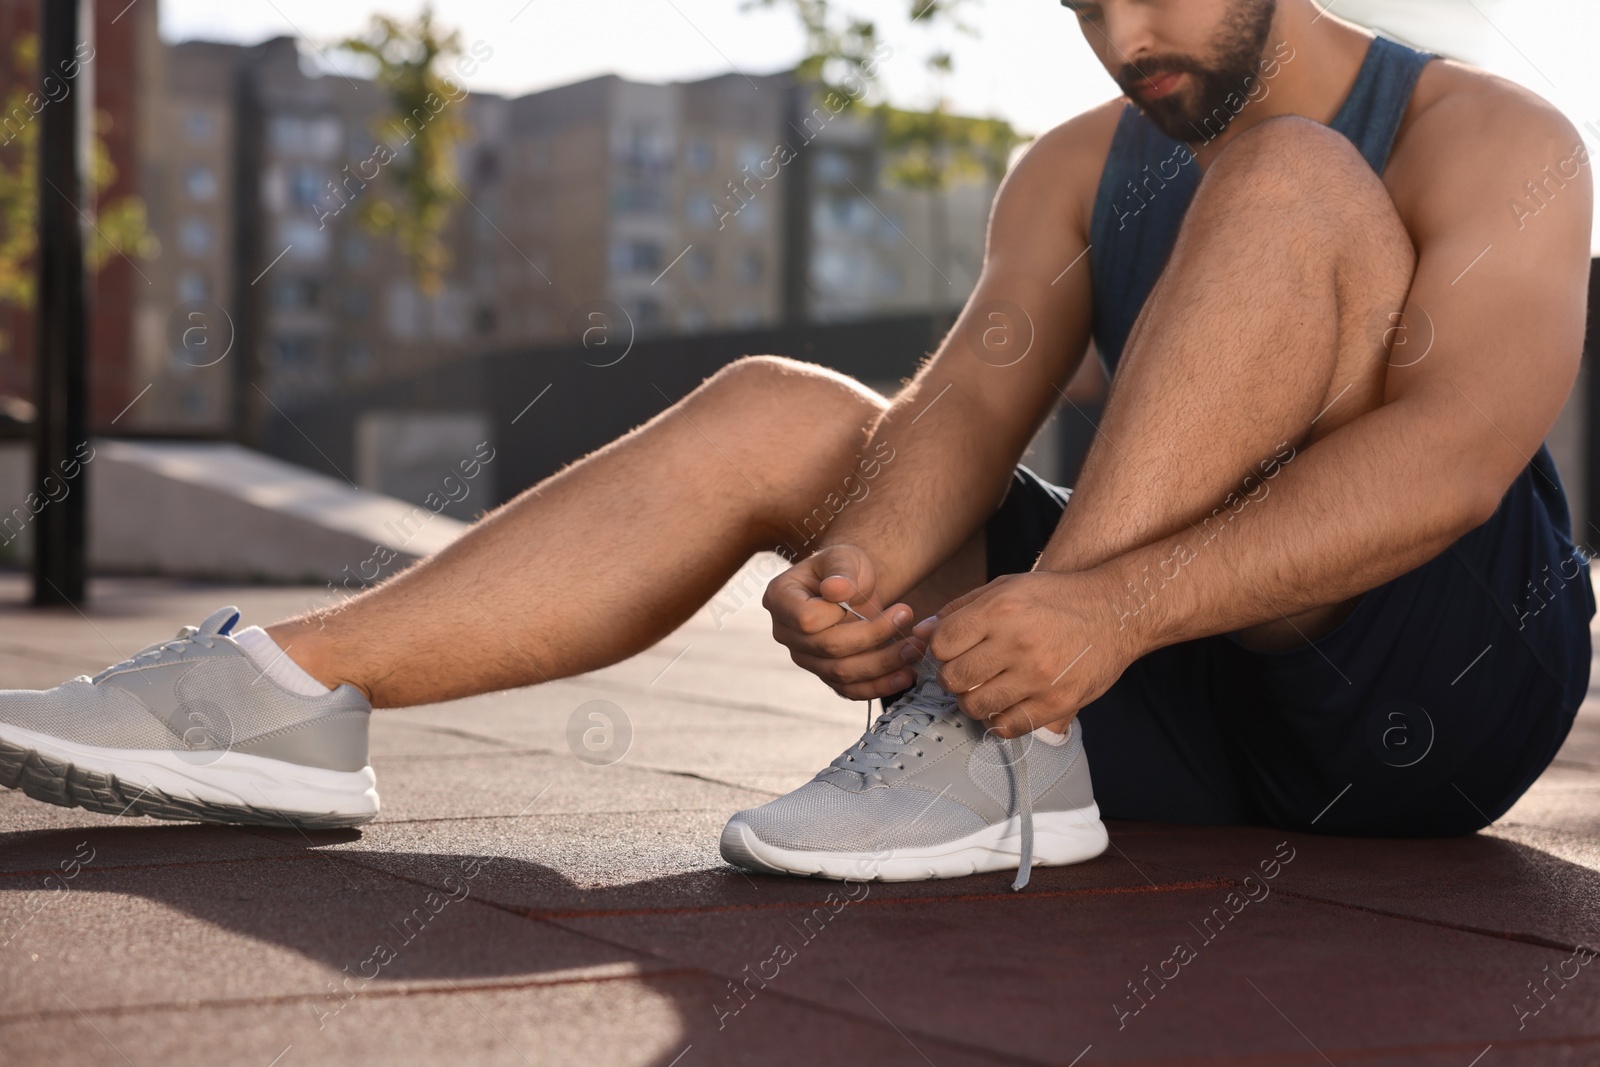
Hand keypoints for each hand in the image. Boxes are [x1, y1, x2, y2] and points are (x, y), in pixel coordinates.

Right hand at [763, 544, 926, 699]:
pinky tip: (905, 675)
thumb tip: (836, 590)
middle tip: (907, 619)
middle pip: (828, 648)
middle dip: (874, 637)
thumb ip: (840, 571)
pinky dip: (879, 686)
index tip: (868, 598)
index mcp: (781, 599)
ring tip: (915, 648)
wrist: (852, 585)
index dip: (839, 614)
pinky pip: (850, 689)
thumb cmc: (844, 567)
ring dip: (883, 664)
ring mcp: (805, 658)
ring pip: (842, 673)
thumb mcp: (844, 557)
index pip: (807, 620)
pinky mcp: (826, 674)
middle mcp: (786, 633)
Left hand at [926, 569, 1142, 737]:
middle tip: (966, 674)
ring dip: (972, 702)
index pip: (941, 645)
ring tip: (985, 689)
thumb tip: (919, 634)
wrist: (1117, 612)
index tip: (953, 651)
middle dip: (952, 679)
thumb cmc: (1056, 598)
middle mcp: (1017, 643)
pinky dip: (998, 720)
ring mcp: (1038, 676)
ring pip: (975, 707)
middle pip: (953, 679)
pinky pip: (1007, 727)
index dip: (940, 651)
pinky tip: (1005, 705)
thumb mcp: (1006, 587)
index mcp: (1000, 610)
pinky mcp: (1057, 703)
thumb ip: (960, 609)